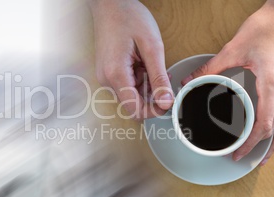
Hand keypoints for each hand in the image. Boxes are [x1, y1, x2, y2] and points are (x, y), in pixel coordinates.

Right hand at [89, 0, 173, 119]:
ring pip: (131, 95)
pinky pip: (126, 85)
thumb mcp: (152, 47)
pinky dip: (139, 79)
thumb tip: (166, 102)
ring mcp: (106, 76)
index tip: (168, 100)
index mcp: (116, 74)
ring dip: (146, 86)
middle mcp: (107, 79)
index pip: (135, 109)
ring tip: (154, 66)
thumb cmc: (128, 18)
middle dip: (152, 95)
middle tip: (164, 77)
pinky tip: (144, 64)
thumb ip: (159, 77)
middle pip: (133, 104)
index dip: (154, 110)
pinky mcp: (108, 72)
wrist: (110, 4)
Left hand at [181, 0, 273, 164]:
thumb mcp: (233, 49)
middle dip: (263, 149)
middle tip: (246, 160)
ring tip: (264, 154)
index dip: (250, 144)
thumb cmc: (265, 28)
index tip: (237, 154)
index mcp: (271, 85)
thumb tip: (189, 81)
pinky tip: (271, 128)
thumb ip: (210, 68)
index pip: (262, 125)